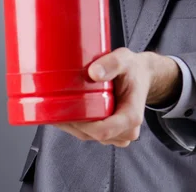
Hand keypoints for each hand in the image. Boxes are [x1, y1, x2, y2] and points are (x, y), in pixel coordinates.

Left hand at [55, 48, 181, 147]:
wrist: (142, 75)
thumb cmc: (133, 69)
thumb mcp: (125, 59)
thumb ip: (111, 64)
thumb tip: (93, 73)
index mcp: (132, 116)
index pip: (103, 131)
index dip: (82, 124)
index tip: (66, 111)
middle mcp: (127, 130)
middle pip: (92, 135)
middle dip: (71, 123)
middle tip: (53, 107)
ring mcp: (119, 134)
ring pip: (89, 136)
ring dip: (72, 125)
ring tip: (57, 108)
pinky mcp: (112, 133)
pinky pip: (91, 134)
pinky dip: (78, 125)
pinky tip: (67, 113)